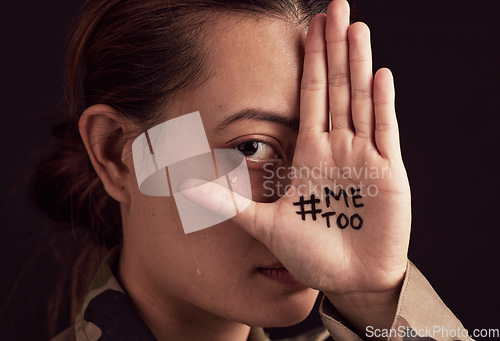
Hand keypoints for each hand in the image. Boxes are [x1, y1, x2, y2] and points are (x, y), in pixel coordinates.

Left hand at [182, 0, 410, 333]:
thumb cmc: (310, 254)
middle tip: (336, 7)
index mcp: (310, 154)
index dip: (308, 62)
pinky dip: (381, 104)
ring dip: (358, 64)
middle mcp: (337, 148)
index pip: (310, 97)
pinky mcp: (387, 173)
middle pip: (336, 87)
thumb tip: (184, 187)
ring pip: (360, 100)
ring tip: (356, 26)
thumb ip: (228, 203)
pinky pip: (383, 131)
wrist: (347, 280)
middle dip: (335, 47)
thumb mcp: (264, 224)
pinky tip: (379, 74)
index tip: (307, 28)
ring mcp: (363, 157)